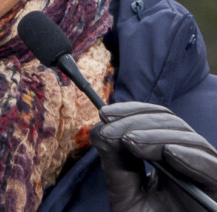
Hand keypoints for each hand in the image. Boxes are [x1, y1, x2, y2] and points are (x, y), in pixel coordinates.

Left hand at [90, 101, 216, 211]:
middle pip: (169, 123)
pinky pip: (211, 167)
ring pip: (188, 139)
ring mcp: (207, 174)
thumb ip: (116, 164)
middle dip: (137, 121)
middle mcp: (191, 160)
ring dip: (155, 136)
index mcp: (169, 156)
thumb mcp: (127, 195)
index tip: (104, 114)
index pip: (154, 119)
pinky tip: (169, 153)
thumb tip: (100, 129)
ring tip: (131, 142)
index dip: (130, 111)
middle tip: (113, 131)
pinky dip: (191, 156)